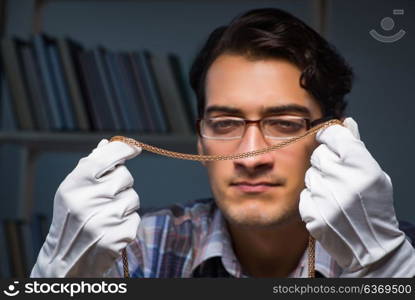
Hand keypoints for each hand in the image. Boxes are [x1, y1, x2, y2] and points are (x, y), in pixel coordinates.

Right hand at [31, 139, 141, 276]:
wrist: (65, 260)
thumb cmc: (70, 219)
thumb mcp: (71, 191)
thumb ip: (89, 166)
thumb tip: (107, 144)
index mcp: (74, 185)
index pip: (106, 157)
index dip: (124, 149)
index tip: (134, 148)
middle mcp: (88, 201)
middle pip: (126, 176)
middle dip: (121, 184)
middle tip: (108, 196)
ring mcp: (105, 220)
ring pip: (134, 197)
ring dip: (126, 204)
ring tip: (107, 215)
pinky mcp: (118, 236)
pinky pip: (136, 217)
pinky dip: (127, 222)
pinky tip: (111, 229)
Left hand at [299, 118, 414, 276]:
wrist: (371, 245)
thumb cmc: (375, 206)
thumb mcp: (374, 174)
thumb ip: (357, 147)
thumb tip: (346, 122)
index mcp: (363, 167)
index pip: (334, 135)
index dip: (330, 136)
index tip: (329, 139)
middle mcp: (344, 182)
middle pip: (319, 154)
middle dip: (326, 161)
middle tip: (337, 175)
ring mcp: (326, 200)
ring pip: (309, 174)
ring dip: (319, 180)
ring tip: (335, 194)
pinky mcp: (313, 214)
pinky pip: (305, 193)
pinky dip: (313, 198)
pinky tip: (328, 206)